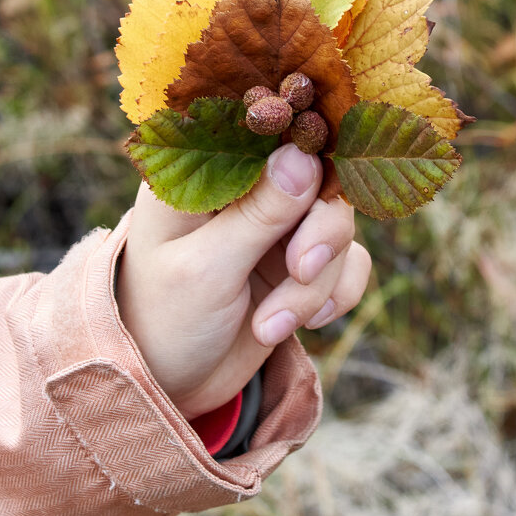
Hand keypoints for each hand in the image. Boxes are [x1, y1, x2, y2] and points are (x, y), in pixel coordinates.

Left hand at [116, 144, 371, 419]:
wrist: (174, 384)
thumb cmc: (165, 318)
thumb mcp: (205, 269)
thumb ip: (257, 215)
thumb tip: (304, 156)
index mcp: (202, 170)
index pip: (264, 131)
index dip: (301, 151)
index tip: (311, 194)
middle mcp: (243, 187)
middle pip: (316, 177)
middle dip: (318, 233)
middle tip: (300, 273)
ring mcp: (275, 224)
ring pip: (336, 225)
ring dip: (316, 282)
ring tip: (270, 326)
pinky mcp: (299, 261)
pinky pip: (349, 262)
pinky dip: (334, 295)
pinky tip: (303, 326)